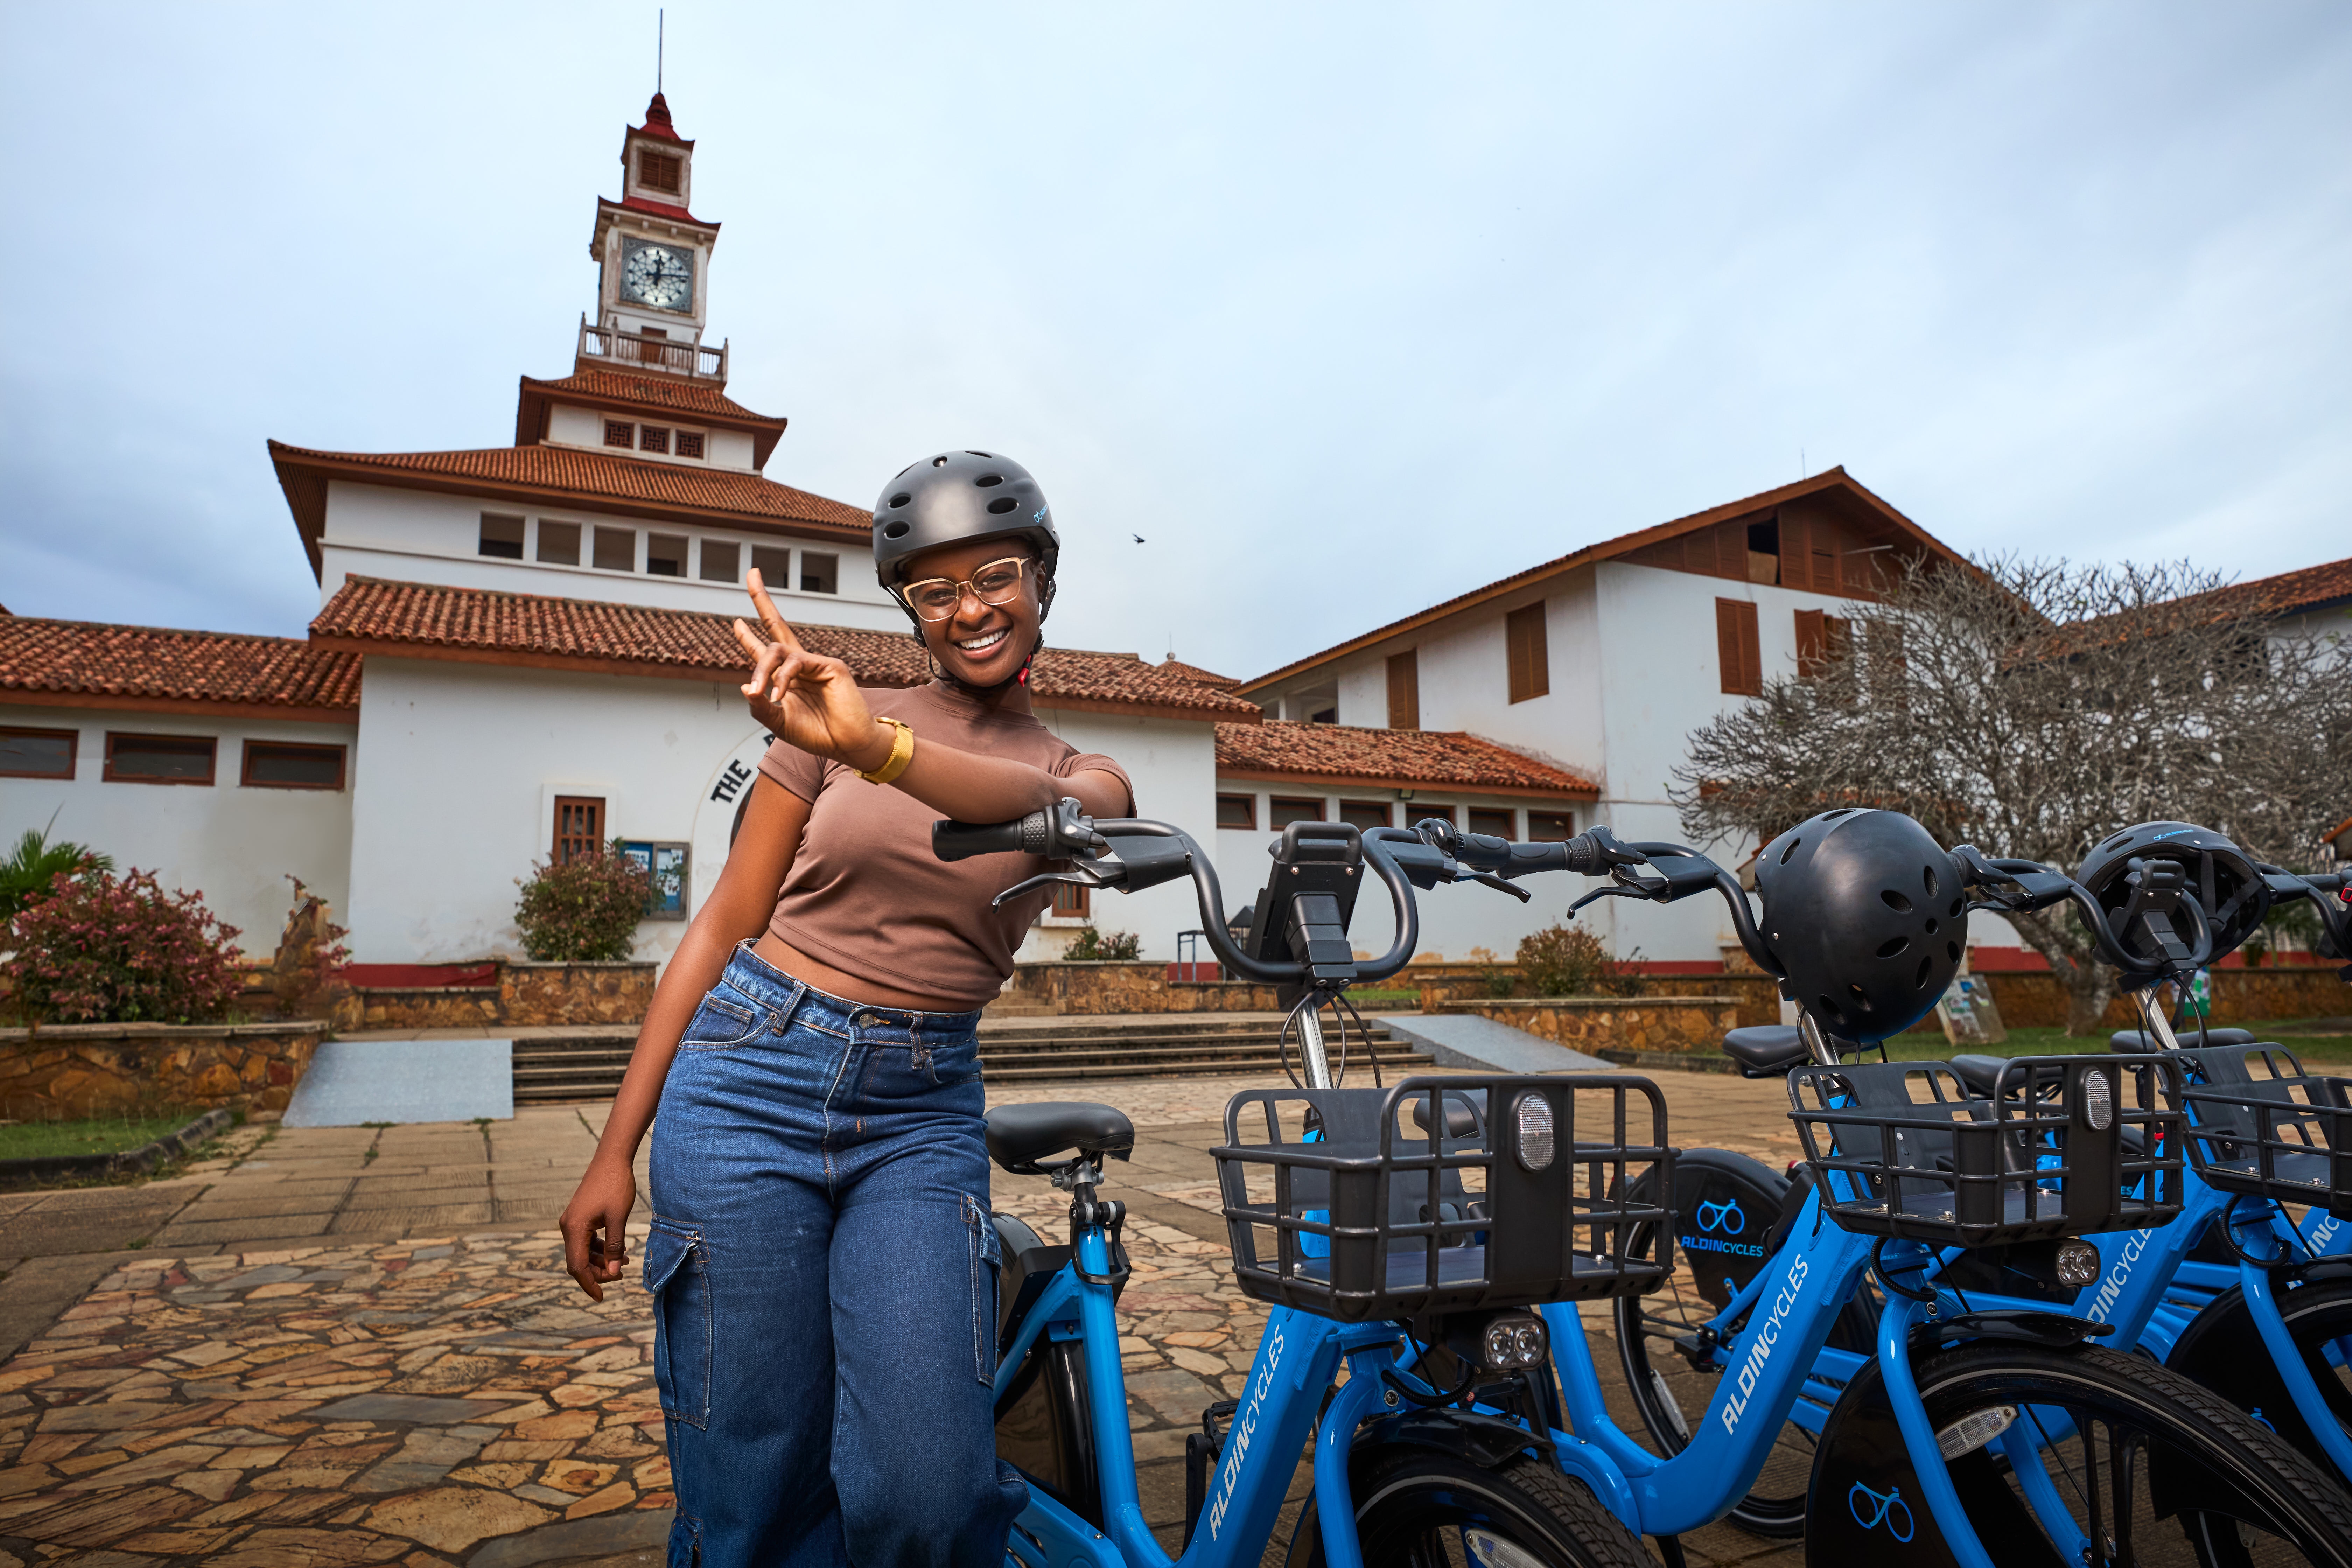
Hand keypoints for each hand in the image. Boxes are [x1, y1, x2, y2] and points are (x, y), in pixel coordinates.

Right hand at [561, 1158, 637, 1301]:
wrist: (612, 1158)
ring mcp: (572, 1221)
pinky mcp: (580, 1216)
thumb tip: (614, 1271)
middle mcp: (568, 1226)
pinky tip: (618, 1249)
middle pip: (579, 1261)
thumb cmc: (616, 1185)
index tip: (601, 1297)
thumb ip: (614, 1246)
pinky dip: (600, 1247)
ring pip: (583, 1251)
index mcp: (574, 1229)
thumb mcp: (618, 1218)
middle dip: (599, 1271)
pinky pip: (586, 1240)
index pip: (577, 1266)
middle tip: (622, 1273)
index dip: (589, 1283)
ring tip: (625, 1261)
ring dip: (601, 1260)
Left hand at [732, 571, 892, 770]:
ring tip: (762, 692)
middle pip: (777, 625)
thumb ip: (760, 707)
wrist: (848, 745)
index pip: (764, 651)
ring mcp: (815, 663)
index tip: (736, 622)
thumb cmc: (818, 735)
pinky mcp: (830, 666)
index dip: (748, 636)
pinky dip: (784, 679)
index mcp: (786, 678)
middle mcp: (800, 665)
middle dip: (762, 599)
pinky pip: (797, 663)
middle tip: (751, 573)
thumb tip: (744, 685)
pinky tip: (781, 695)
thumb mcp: (779, 723)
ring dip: (763, 670)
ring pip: (778, 650)